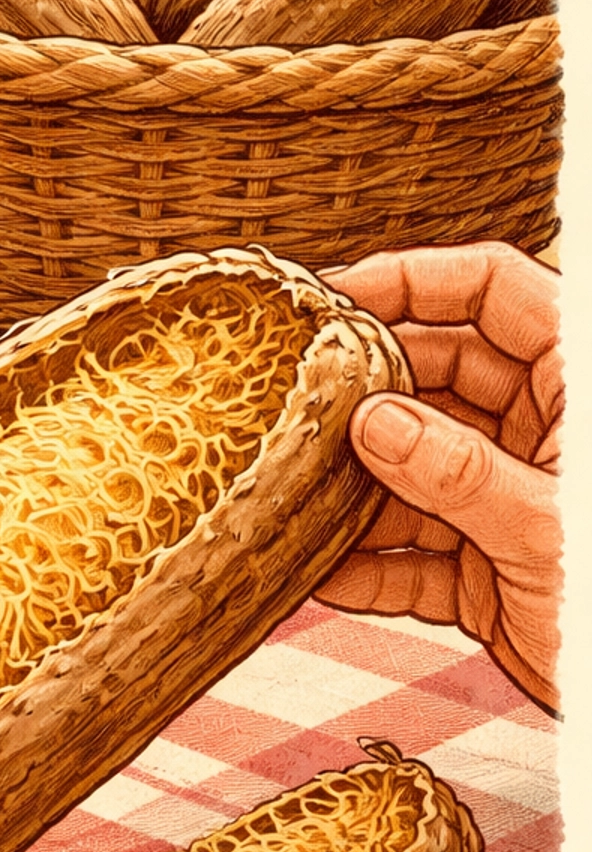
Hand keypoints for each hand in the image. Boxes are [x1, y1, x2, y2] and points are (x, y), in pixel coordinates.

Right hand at [316, 242, 560, 711]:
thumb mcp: (547, 530)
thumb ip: (457, 471)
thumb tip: (373, 421)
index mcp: (575, 391)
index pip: (493, 290)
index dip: (414, 279)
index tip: (333, 298)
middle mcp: (537, 435)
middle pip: (437, 375)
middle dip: (365, 391)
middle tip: (293, 399)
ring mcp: (506, 501)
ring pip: (410, 467)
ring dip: (352, 484)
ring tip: (288, 486)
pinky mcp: (483, 572)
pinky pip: (407, 555)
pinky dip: (363, 566)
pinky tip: (314, 570)